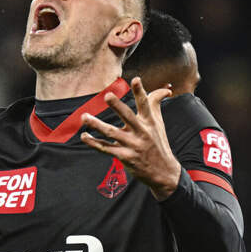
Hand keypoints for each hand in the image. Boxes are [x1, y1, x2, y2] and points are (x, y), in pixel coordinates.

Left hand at [81, 77, 180, 199]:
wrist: (163, 172)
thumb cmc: (158, 143)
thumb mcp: (159, 123)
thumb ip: (156, 104)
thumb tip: (166, 90)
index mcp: (149, 122)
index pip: (145, 104)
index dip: (140, 92)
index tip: (135, 79)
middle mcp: (141, 132)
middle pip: (128, 117)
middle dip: (118, 106)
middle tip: (108, 95)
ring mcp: (132, 145)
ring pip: (112, 133)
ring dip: (97, 125)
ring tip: (84, 116)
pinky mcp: (125, 157)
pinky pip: (106, 148)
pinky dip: (94, 142)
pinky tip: (84, 136)